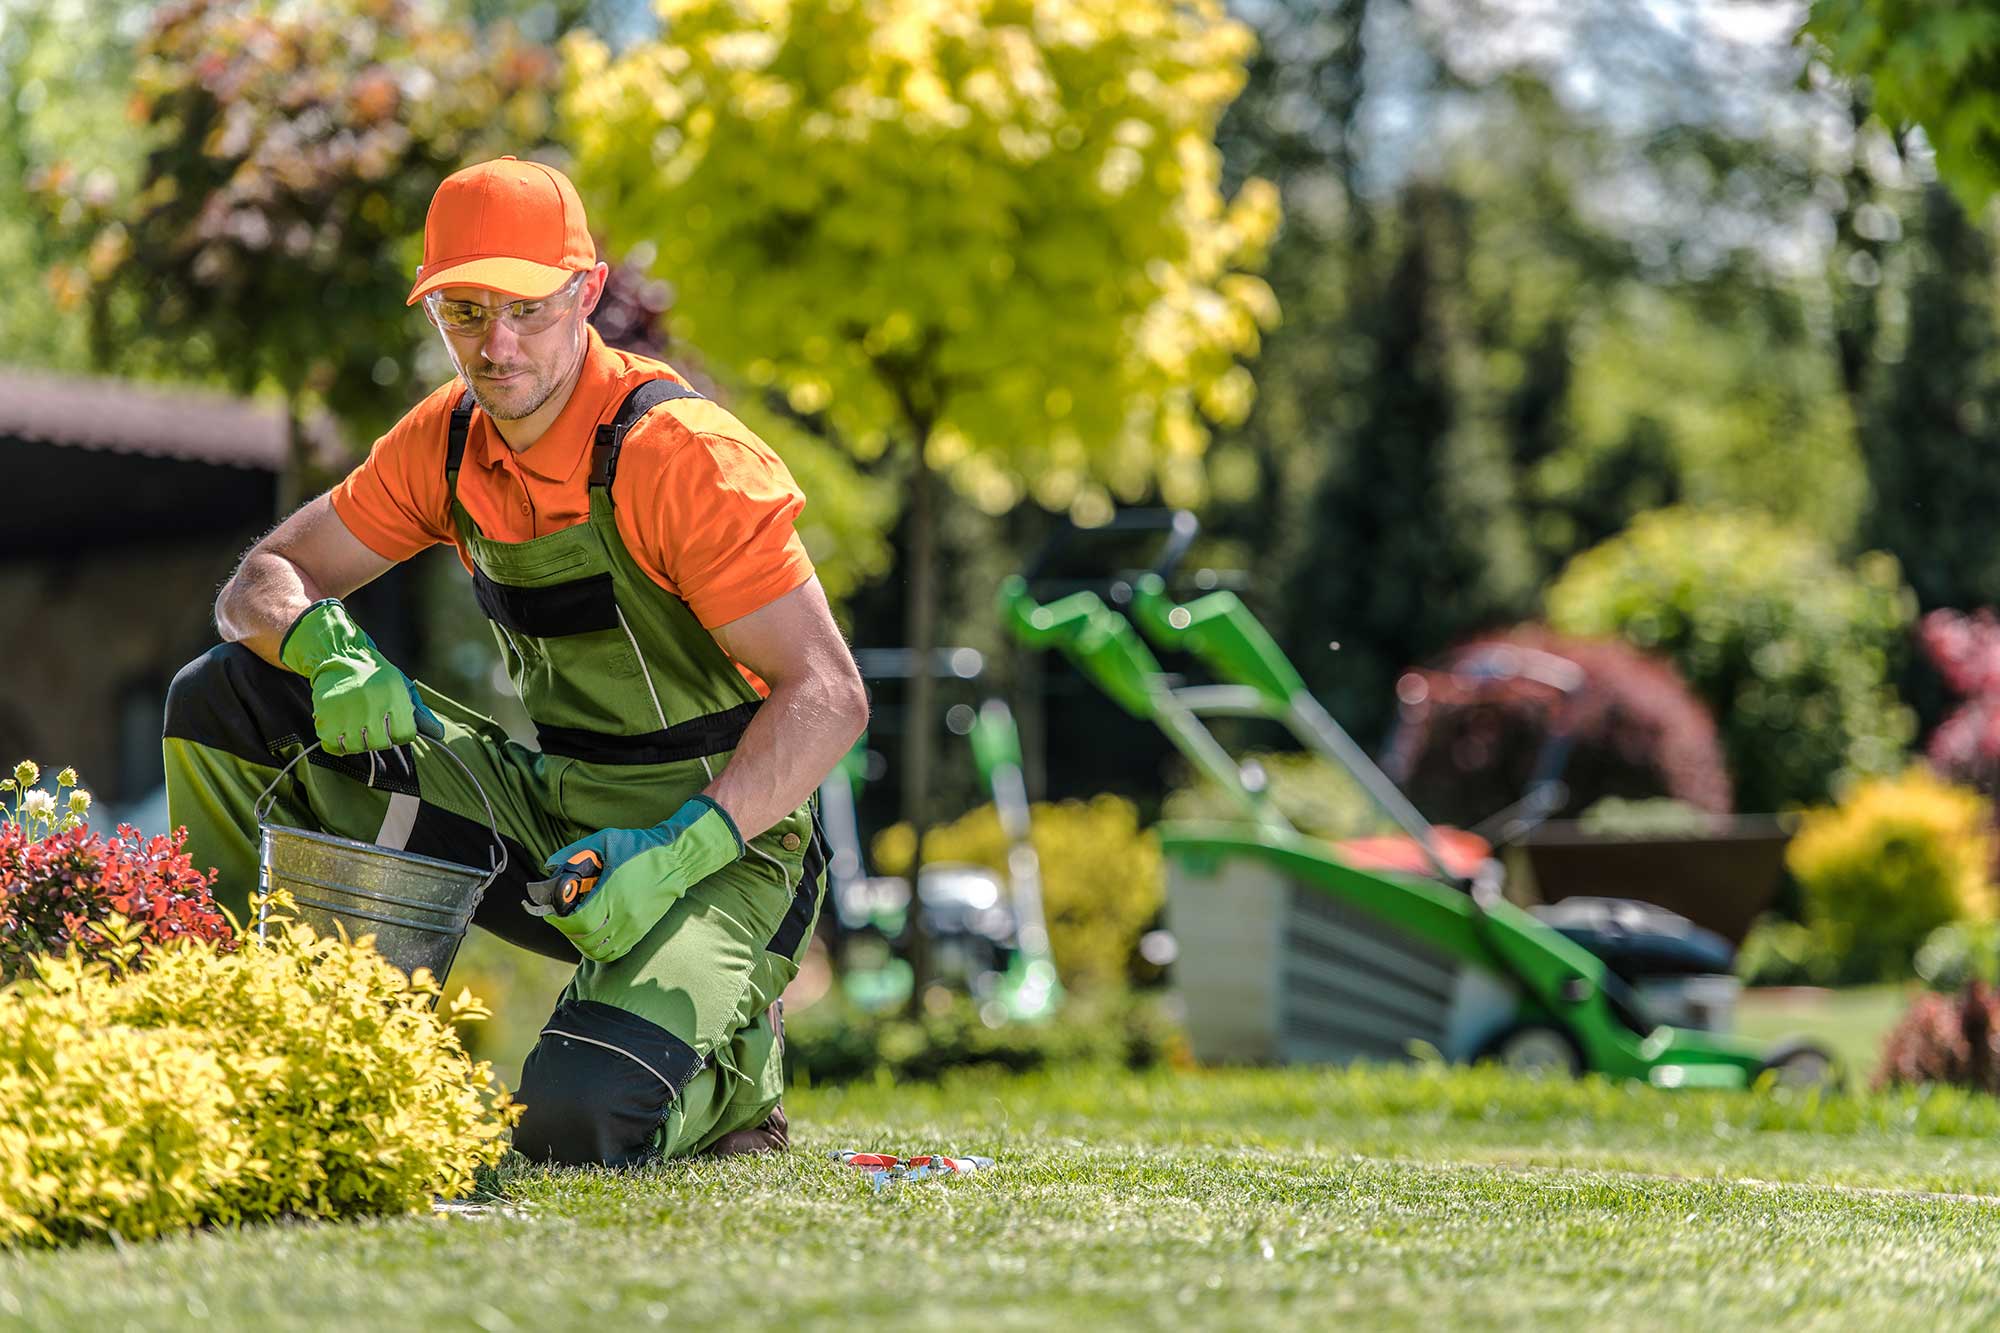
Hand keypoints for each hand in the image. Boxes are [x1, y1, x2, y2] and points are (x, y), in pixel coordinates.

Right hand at [279, 598, 440, 754]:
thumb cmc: (376, 676)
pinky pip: (333, 745)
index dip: (399, 734)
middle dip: (378, 738)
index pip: (404, 735)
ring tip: (355, 723)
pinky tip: (340, 726)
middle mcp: (370, 702)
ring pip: (357, 746)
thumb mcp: (402, 688)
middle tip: (371, 723)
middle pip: (380, 743)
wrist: (339, 655)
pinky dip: (336, 742)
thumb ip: (420, 712)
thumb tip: (439, 734)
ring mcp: (346, 709)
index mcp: (393, 694)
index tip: (392, 724)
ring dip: (357, 741)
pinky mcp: (324, 714)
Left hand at [525, 796, 745, 962]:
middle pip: (586, 940)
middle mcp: (623, 915)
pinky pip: (617, 951)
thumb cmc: (640, 847)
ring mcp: (634, 926)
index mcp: (612, 894)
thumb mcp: (606, 840)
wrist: (676, 858)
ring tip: (577, 930)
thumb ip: (575, 852)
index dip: (561, 922)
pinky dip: (601, 950)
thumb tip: (551, 866)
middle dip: (568, 932)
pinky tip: (595, 936)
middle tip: (562, 921)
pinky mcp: (642, 930)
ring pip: (600, 951)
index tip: (553, 914)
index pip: (579, 922)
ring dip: (583, 945)